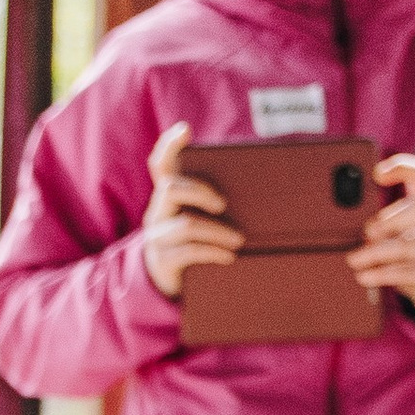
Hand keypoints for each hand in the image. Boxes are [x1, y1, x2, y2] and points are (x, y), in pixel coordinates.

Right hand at [138, 122, 242, 302]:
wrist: (164, 284)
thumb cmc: (191, 243)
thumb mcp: (196, 218)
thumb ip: (211, 201)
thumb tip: (257, 186)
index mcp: (166, 198)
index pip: (160, 164)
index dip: (169, 145)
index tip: (184, 129)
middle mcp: (156, 213)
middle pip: (170, 188)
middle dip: (200, 191)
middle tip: (223, 203)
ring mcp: (157, 237)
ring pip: (187, 224)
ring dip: (218, 232)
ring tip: (239, 240)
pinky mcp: (163, 260)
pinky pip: (190, 251)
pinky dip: (214, 252)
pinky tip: (229, 257)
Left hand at [350, 154, 414, 320]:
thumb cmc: (411, 254)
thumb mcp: (399, 234)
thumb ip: (381, 223)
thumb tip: (350, 229)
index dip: (403, 166)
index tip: (376, 174)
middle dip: (387, 220)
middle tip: (366, 233)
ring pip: (407, 246)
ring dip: (375, 253)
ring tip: (353, 260)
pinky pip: (407, 272)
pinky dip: (381, 274)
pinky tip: (364, 277)